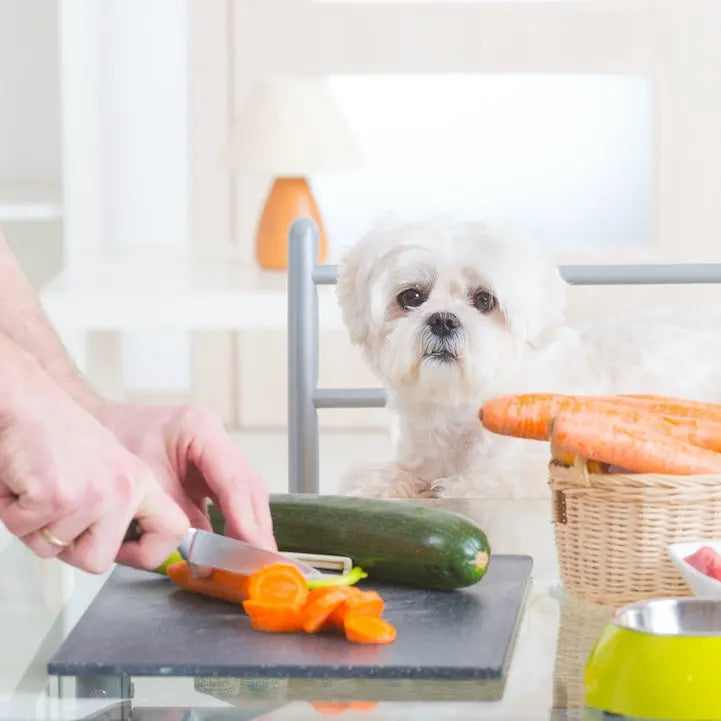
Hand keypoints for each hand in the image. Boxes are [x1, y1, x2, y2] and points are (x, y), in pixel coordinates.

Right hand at [0, 370, 188, 573]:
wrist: (26, 400)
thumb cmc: (57, 434)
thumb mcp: (106, 467)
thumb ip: (117, 506)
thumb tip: (120, 549)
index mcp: (139, 482)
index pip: (173, 530)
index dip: (151, 552)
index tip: (130, 552)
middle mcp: (123, 488)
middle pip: (98, 561)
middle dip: (66, 546)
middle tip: (54, 508)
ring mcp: (93, 493)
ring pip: (53, 549)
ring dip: (33, 524)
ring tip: (37, 484)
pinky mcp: (57, 495)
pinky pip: (24, 532)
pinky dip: (11, 511)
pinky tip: (22, 480)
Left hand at [94, 403, 275, 549]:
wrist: (92, 431)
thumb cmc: (111, 445)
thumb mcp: (142, 483)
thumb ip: (175, 517)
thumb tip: (203, 556)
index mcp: (200, 428)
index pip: (233, 480)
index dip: (244, 518)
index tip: (253, 548)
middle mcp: (214, 439)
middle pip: (248, 487)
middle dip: (256, 527)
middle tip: (263, 562)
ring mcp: (214, 455)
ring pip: (246, 494)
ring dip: (250, 528)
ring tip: (255, 561)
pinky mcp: (208, 472)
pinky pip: (230, 501)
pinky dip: (234, 526)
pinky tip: (237, 549)